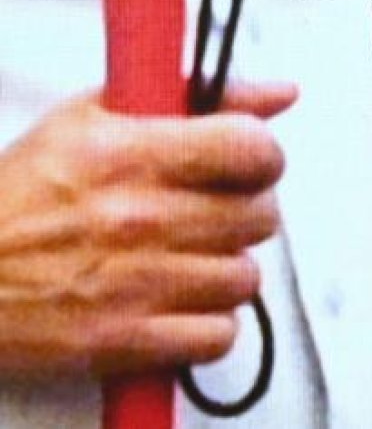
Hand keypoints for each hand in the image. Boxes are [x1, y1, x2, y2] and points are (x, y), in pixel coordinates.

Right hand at [0, 84, 293, 379]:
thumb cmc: (18, 195)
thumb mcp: (92, 118)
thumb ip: (195, 98)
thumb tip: (281, 94)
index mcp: (131, 154)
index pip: (252, 149)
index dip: (262, 157)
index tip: (245, 164)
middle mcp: (139, 218)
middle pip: (259, 216)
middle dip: (243, 212)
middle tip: (210, 213)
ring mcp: (134, 284)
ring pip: (245, 278)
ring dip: (225, 271)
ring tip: (188, 260)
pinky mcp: (122, 341)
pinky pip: (217, 336)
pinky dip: (206, 325)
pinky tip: (178, 305)